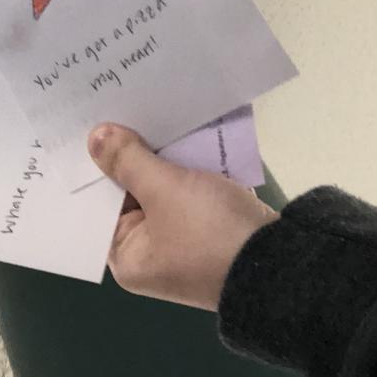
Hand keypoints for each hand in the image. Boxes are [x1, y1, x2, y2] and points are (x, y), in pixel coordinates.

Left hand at [88, 123, 279, 310]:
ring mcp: (184, 245)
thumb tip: (95, 138)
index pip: (101, 208)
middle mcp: (150, 257)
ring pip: (164, 192)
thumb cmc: (210, 233)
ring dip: (164, 161)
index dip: (98, 169)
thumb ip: (128, 161)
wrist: (283, 262)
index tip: (92, 131)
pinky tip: (185, 136)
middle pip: (132, 198)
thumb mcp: (164, 190)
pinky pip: (191, 195)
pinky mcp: (212, 232)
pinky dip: (190, 171)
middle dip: (133, 161)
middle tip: (120, 114)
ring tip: (150, 116)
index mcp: (127, 259)